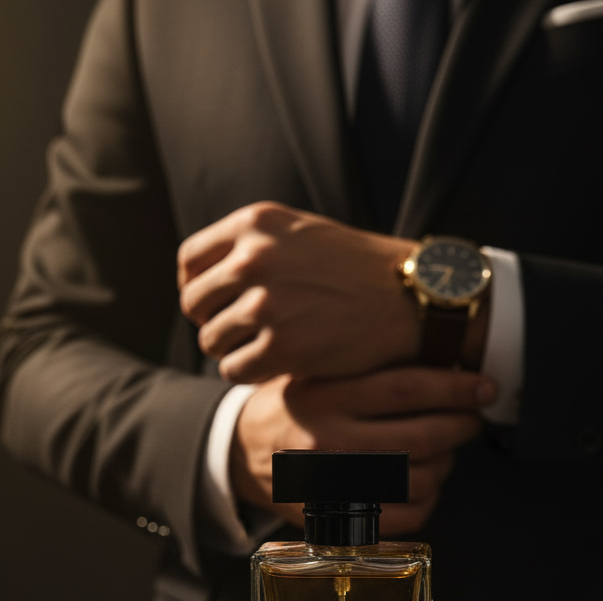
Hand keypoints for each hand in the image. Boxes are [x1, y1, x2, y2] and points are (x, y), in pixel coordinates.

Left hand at [178, 202, 419, 382]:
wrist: (411, 300)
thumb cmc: (360, 270)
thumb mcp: (304, 232)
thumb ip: (256, 244)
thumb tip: (206, 273)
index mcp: (257, 224)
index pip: (190, 260)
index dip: (197, 286)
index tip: (216, 303)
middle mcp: (255, 259)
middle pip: (195, 303)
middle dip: (212, 321)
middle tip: (241, 333)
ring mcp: (266, 305)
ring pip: (211, 340)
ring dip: (231, 350)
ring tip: (262, 349)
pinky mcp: (282, 348)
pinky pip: (233, 369)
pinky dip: (247, 373)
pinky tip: (273, 367)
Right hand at [230, 365, 496, 534]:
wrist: (239, 452)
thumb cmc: (290, 404)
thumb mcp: (313, 371)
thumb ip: (364, 365)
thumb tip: (438, 352)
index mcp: (324, 397)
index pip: (405, 389)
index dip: (455, 388)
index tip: (483, 385)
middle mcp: (327, 442)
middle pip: (419, 438)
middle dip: (461, 427)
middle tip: (473, 418)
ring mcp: (331, 486)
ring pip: (417, 479)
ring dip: (446, 464)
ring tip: (446, 450)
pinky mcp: (335, 518)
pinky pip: (402, 518)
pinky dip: (428, 501)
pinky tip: (427, 485)